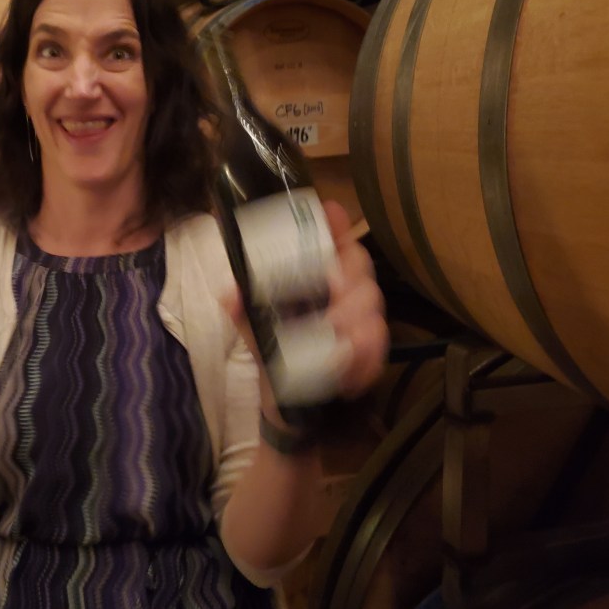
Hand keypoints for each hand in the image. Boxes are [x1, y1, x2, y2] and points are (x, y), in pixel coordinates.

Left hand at [221, 200, 387, 409]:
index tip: (332, 212)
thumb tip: (231, 294)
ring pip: (373, 308)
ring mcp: (361, 320)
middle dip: (349, 279)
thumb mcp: (254, 323)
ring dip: (357, 318)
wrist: (286, 396)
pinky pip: (377, 348)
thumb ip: (242, 306)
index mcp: (317, 274)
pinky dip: (365, 354)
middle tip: (335, 291)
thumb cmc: (273, 347)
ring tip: (337, 331)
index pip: (332, 240)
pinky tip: (350, 359)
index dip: (335, 225)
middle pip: (360, 269)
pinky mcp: (370, 354)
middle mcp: (344, 289)